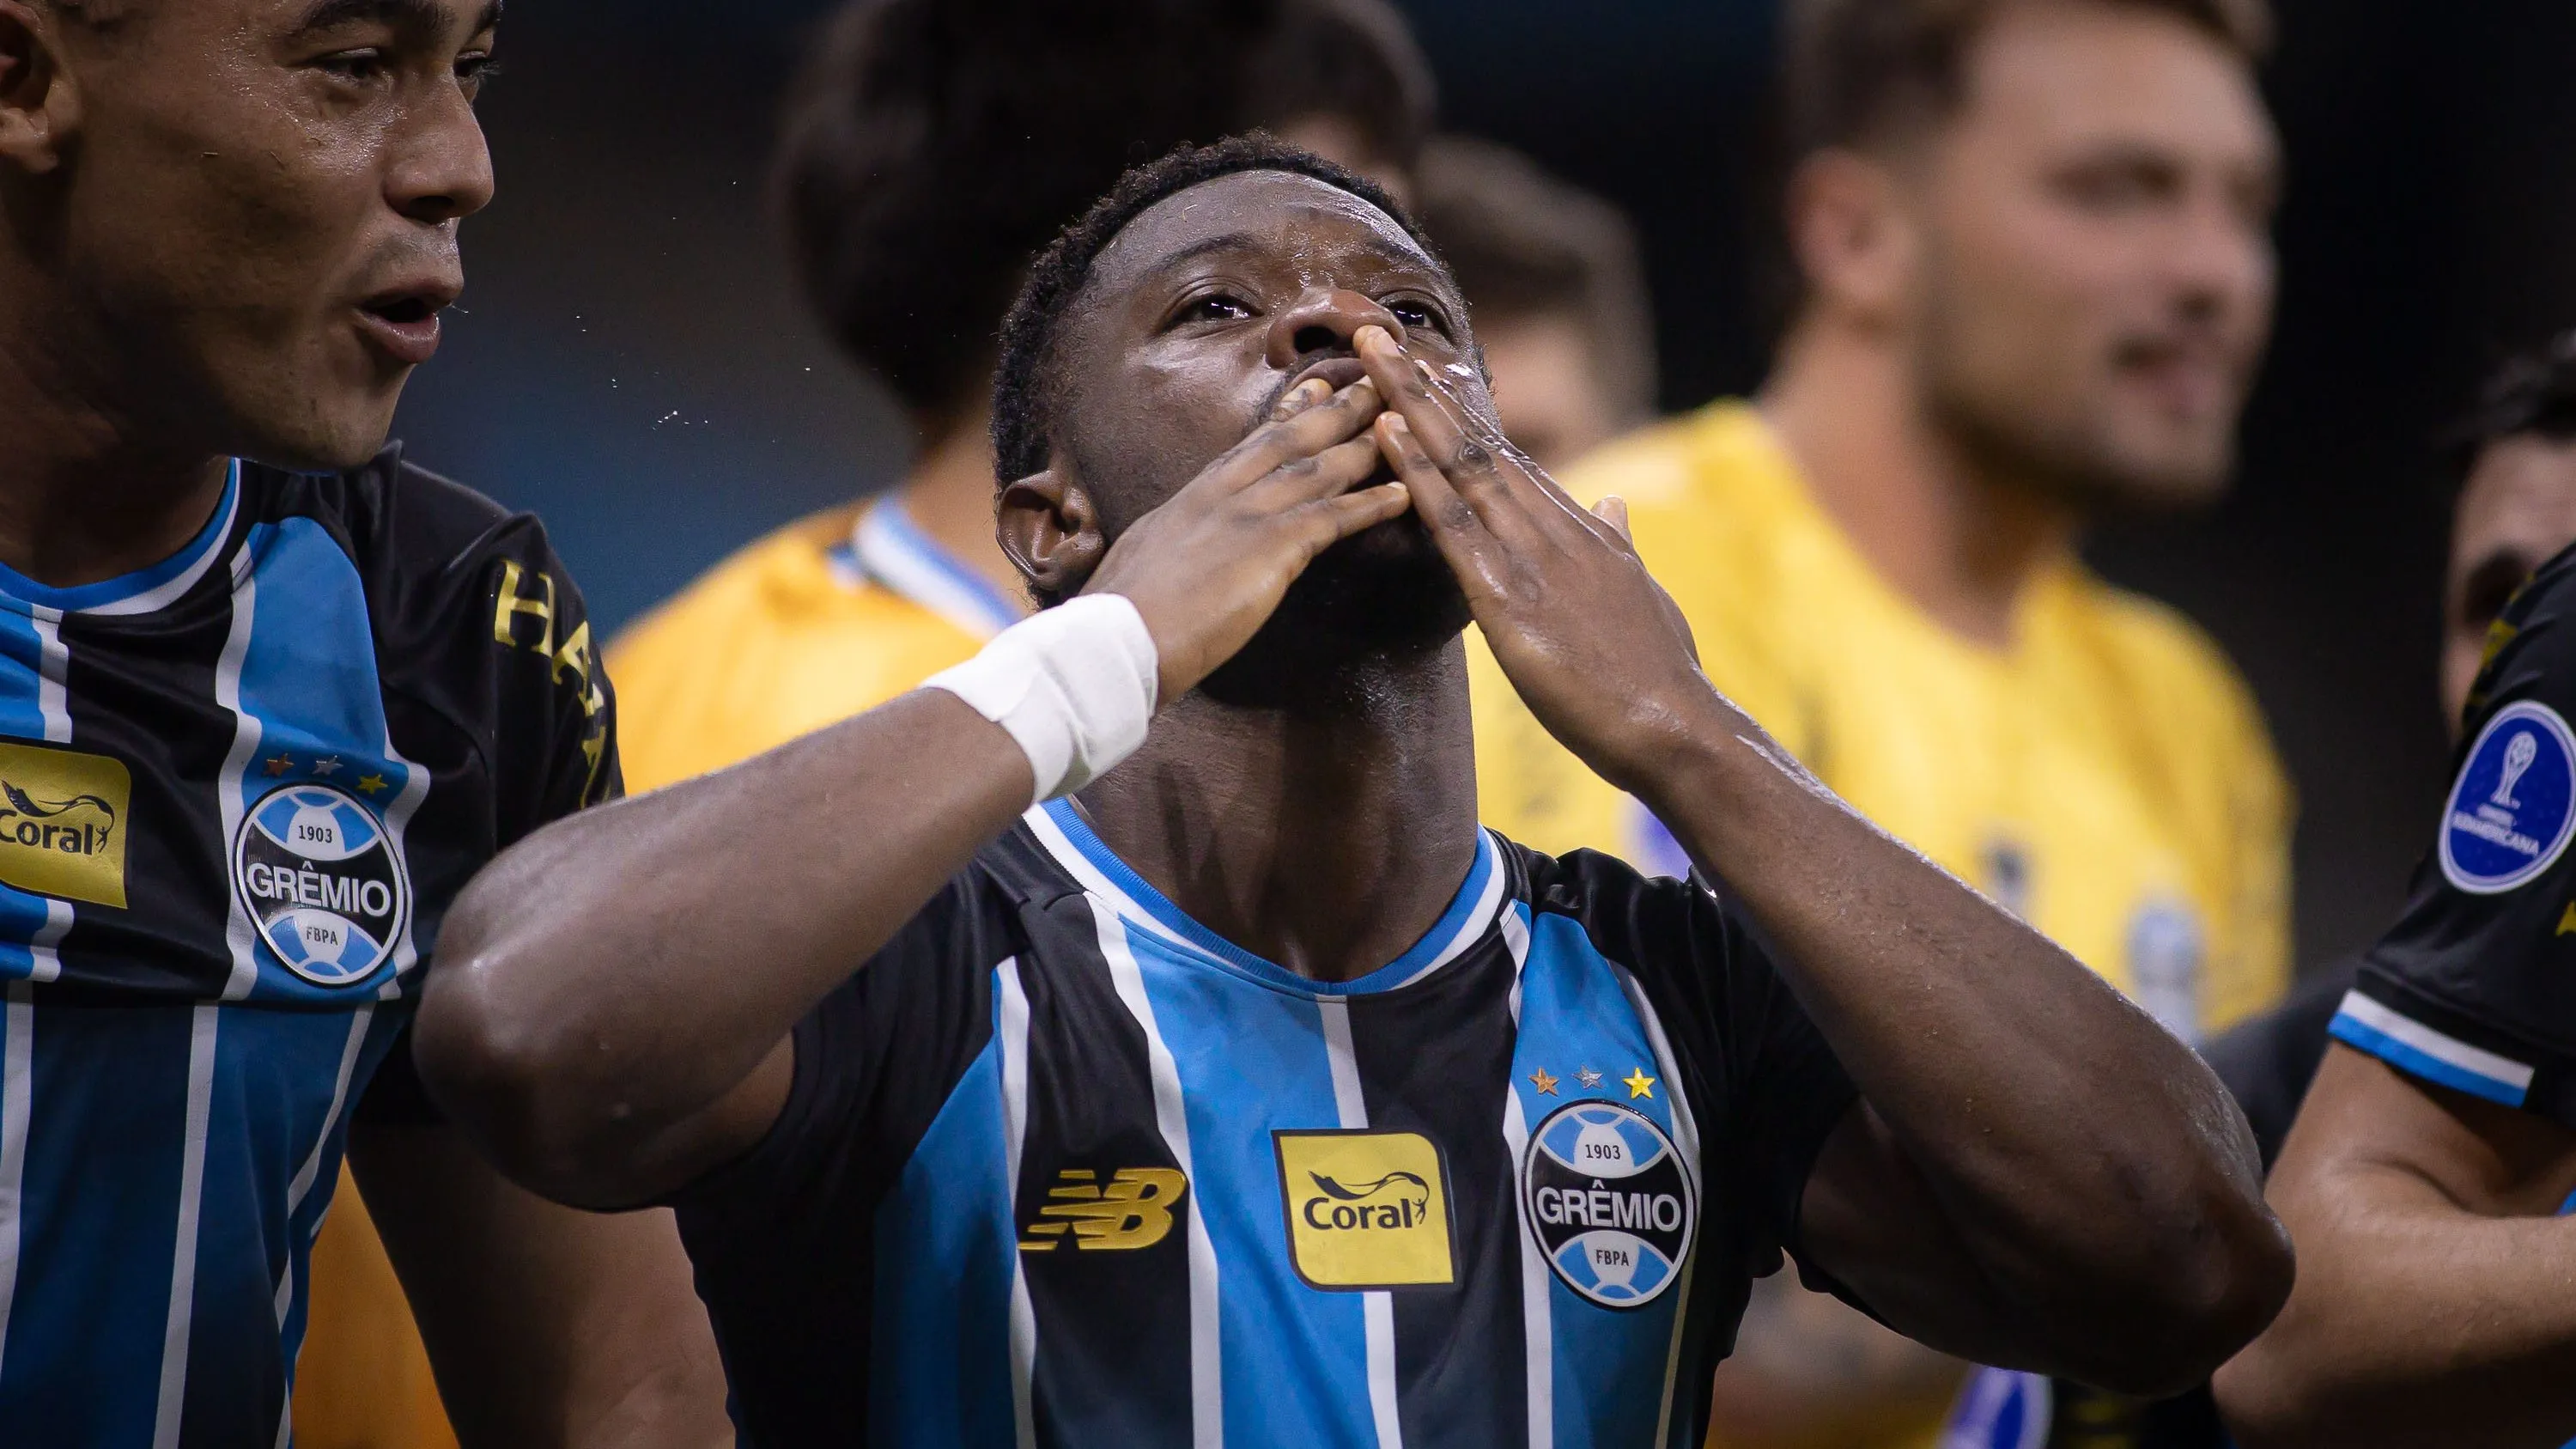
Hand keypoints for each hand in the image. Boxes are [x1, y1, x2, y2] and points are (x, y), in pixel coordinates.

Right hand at [1084, 375, 1412, 701]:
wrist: (1116, 639)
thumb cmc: (1123, 616)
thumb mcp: (1146, 560)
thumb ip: (1173, 545)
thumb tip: (1172, 551)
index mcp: (1194, 497)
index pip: (1250, 445)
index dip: (1288, 415)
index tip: (1315, 387)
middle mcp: (1223, 493)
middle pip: (1290, 438)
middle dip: (1336, 408)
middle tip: (1374, 381)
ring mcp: (1247, 514)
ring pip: (1317, 467)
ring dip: (1365, 443)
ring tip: (1405, 421)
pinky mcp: (1269, 546)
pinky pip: (1333, 517)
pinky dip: (1371, 504)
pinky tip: (1403, 494)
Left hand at [1354, 325, 1711, 791]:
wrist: (1677, 727)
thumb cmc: (1660, 675)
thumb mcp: (1641, 594)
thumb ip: (1620, 546)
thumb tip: (1613, 505)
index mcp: (1580, 530)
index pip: (1509, 458)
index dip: (1463, 411)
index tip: (1428, 368)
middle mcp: (1553, 526)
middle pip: (1476, 442)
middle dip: (1422, 387)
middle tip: (1373, 333)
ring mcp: (1530, 555)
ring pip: (1459, 463)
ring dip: (1409, 406)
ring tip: (1369, 356)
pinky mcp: (1508, 596)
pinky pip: (1451, 522)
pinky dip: (1415, 473)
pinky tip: (1386, 434)